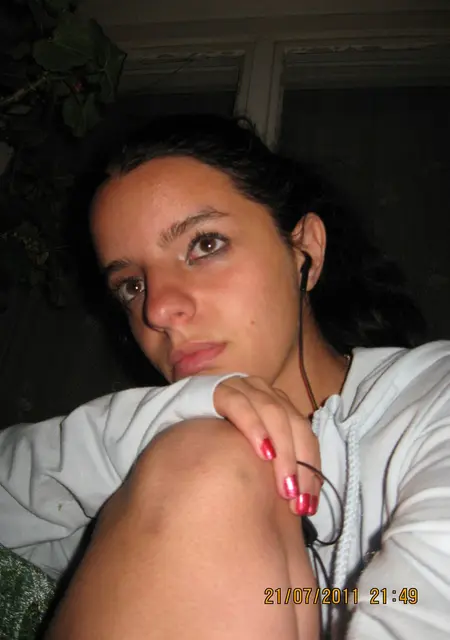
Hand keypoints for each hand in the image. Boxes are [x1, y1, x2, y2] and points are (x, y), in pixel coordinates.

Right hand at [213, 376, 320, 515]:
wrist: (178, 411)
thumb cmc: (218, 437)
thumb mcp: (250, 448)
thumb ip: (274, 463)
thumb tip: (299, 500)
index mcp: (278, 404)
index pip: (305, 434)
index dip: (312, 467)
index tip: (309, 503)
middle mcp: (265, 392)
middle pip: (295, 424)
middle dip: (301, 463)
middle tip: (297, 498)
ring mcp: (244, 387)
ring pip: (274, 414)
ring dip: (284, 451)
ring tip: (285, 485)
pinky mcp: (220, 390)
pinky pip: (242, 406)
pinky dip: (255, 428)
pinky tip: (263, 452)